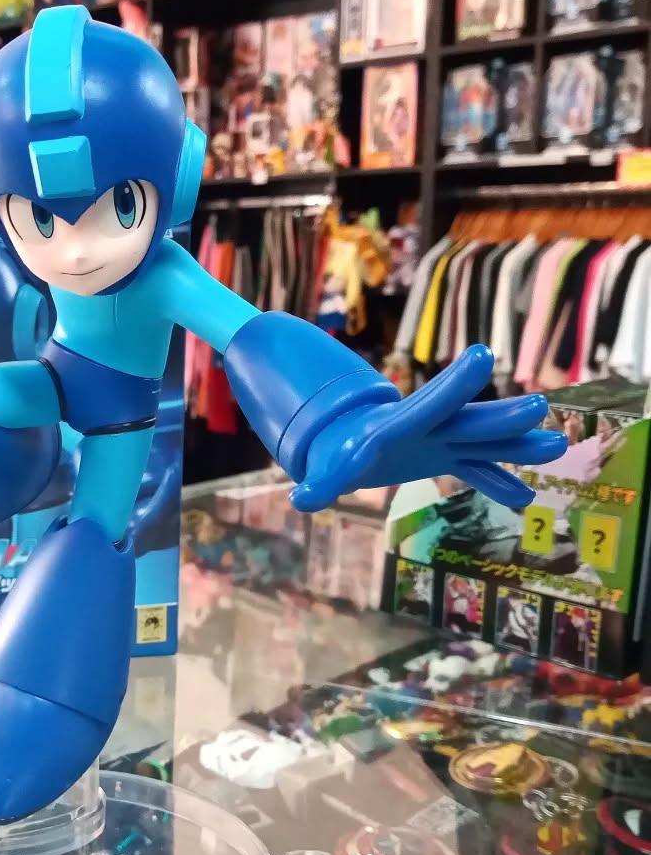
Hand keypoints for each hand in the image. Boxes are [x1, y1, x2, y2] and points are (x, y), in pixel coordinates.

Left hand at [291, 345, 566, 512]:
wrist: (348, 441)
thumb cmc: (336, 454)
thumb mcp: (326, 472)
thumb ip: (318, 485)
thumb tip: (299, 499)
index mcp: (398, 427)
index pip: (427, 405)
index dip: (453, 385)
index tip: (481, 355)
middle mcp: (428, 428)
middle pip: (468, 420)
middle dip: (501, 417)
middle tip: (540, 406)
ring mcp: (442, 441)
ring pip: (485, 440)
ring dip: (517, 445)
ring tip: (555, 445)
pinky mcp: (448, 457)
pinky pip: (480, 469)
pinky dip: (498, 482)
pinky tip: (524, 498)